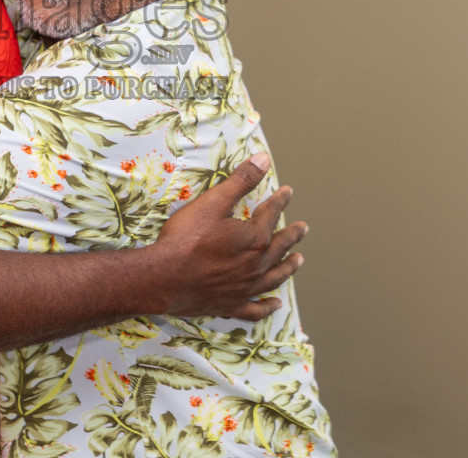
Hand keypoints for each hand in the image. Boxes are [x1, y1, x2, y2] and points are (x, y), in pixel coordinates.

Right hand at [152, 153, 306, 320]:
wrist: (164, 278)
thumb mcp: (213, 202)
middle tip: (303, 229)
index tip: (288, 193)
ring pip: (274, 277)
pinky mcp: (231, 305)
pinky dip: (267, 307)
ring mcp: (245, 288)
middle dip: (292, 235)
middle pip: (280, 247)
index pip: (272, 214)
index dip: (280, 200)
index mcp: (255, 239)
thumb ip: (241, 180)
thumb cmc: (187, 238)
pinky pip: (255, 308)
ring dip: (288, 267)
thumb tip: (264, 159)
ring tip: (299, 260)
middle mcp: (256, 265)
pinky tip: (275, 305)